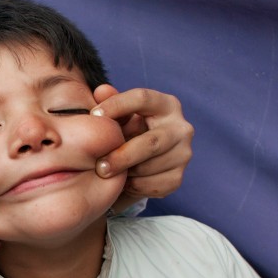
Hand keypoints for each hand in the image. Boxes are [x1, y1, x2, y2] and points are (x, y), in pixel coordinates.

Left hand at [91, 85, 193, 210]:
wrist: (138, 165)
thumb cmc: (127, 132)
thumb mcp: (118, 116)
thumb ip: (109, 102)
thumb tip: (101, 91)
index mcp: (166, 105)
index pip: (142, 98)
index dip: (117, 105)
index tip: (94, 116)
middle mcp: (181, 128)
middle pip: (150, 143)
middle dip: (122, 156)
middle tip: (99, 166)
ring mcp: (183, 154)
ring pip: (149, 167)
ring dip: (125, 173)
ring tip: (108, 172)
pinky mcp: (178, 177)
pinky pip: (151, 185)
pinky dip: (133, 186)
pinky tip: (124, 181)